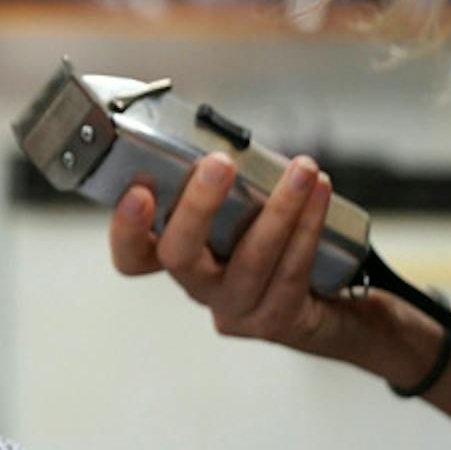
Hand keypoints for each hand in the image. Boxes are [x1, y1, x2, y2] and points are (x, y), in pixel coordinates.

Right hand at [107, 152, 388, 360]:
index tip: (139, 191)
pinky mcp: (276, 317)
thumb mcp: (238, 205)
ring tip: (301, 169)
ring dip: (279, 208)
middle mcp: (198, 286)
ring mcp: (235, 306)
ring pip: (250, 260)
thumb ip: (219, 178)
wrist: (323, 300)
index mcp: (175, 255)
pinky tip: (319, 192)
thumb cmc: (270, 237)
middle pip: (179, 256)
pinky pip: (292, 269)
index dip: (127, 227)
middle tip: (218, 165)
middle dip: (198, 207)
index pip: (132, 254)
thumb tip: (224, 132)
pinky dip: (309, 225)